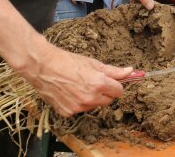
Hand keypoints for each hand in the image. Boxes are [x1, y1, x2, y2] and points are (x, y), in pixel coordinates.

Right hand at [18, 45, 133, 116]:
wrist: (43, 66)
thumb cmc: (68, 61)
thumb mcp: (93, 63)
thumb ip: (113, 71)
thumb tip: (131, 71)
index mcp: (99, 84)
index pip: (119, 91)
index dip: (116, 85)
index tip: (112, 81)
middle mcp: (90, 98)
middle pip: (108, 100)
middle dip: (105, 92)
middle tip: (94, 82)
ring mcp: (78, 107)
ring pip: (94, 105)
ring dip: (91, 98)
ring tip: (79, 85)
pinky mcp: (67, 112)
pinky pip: (79, 109)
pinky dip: (77, 103)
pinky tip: (70, 92)